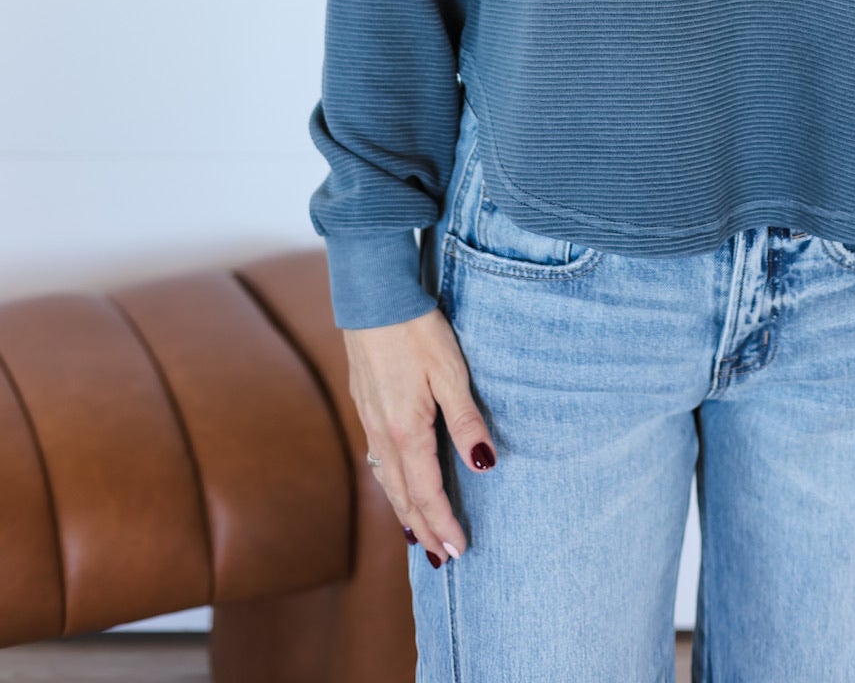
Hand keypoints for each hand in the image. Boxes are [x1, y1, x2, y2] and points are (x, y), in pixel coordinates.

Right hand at [342, 308, 496, 564]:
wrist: (373, 298)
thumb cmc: (416, 331)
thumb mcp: (450, 372)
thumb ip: (466, 421)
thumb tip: (484, 465)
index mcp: (406, 432)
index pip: (426, 493)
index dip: (442, 523)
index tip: (458, 551)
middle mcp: (383, 434)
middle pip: (403, 496)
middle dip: (423, 529)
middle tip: (443, 559)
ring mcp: (370, 421)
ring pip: (386, 481)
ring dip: (404, 512)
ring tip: (420, 536)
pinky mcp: (366, 407)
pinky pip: (378, 461)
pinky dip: (391, 485)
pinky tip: (397, 484)